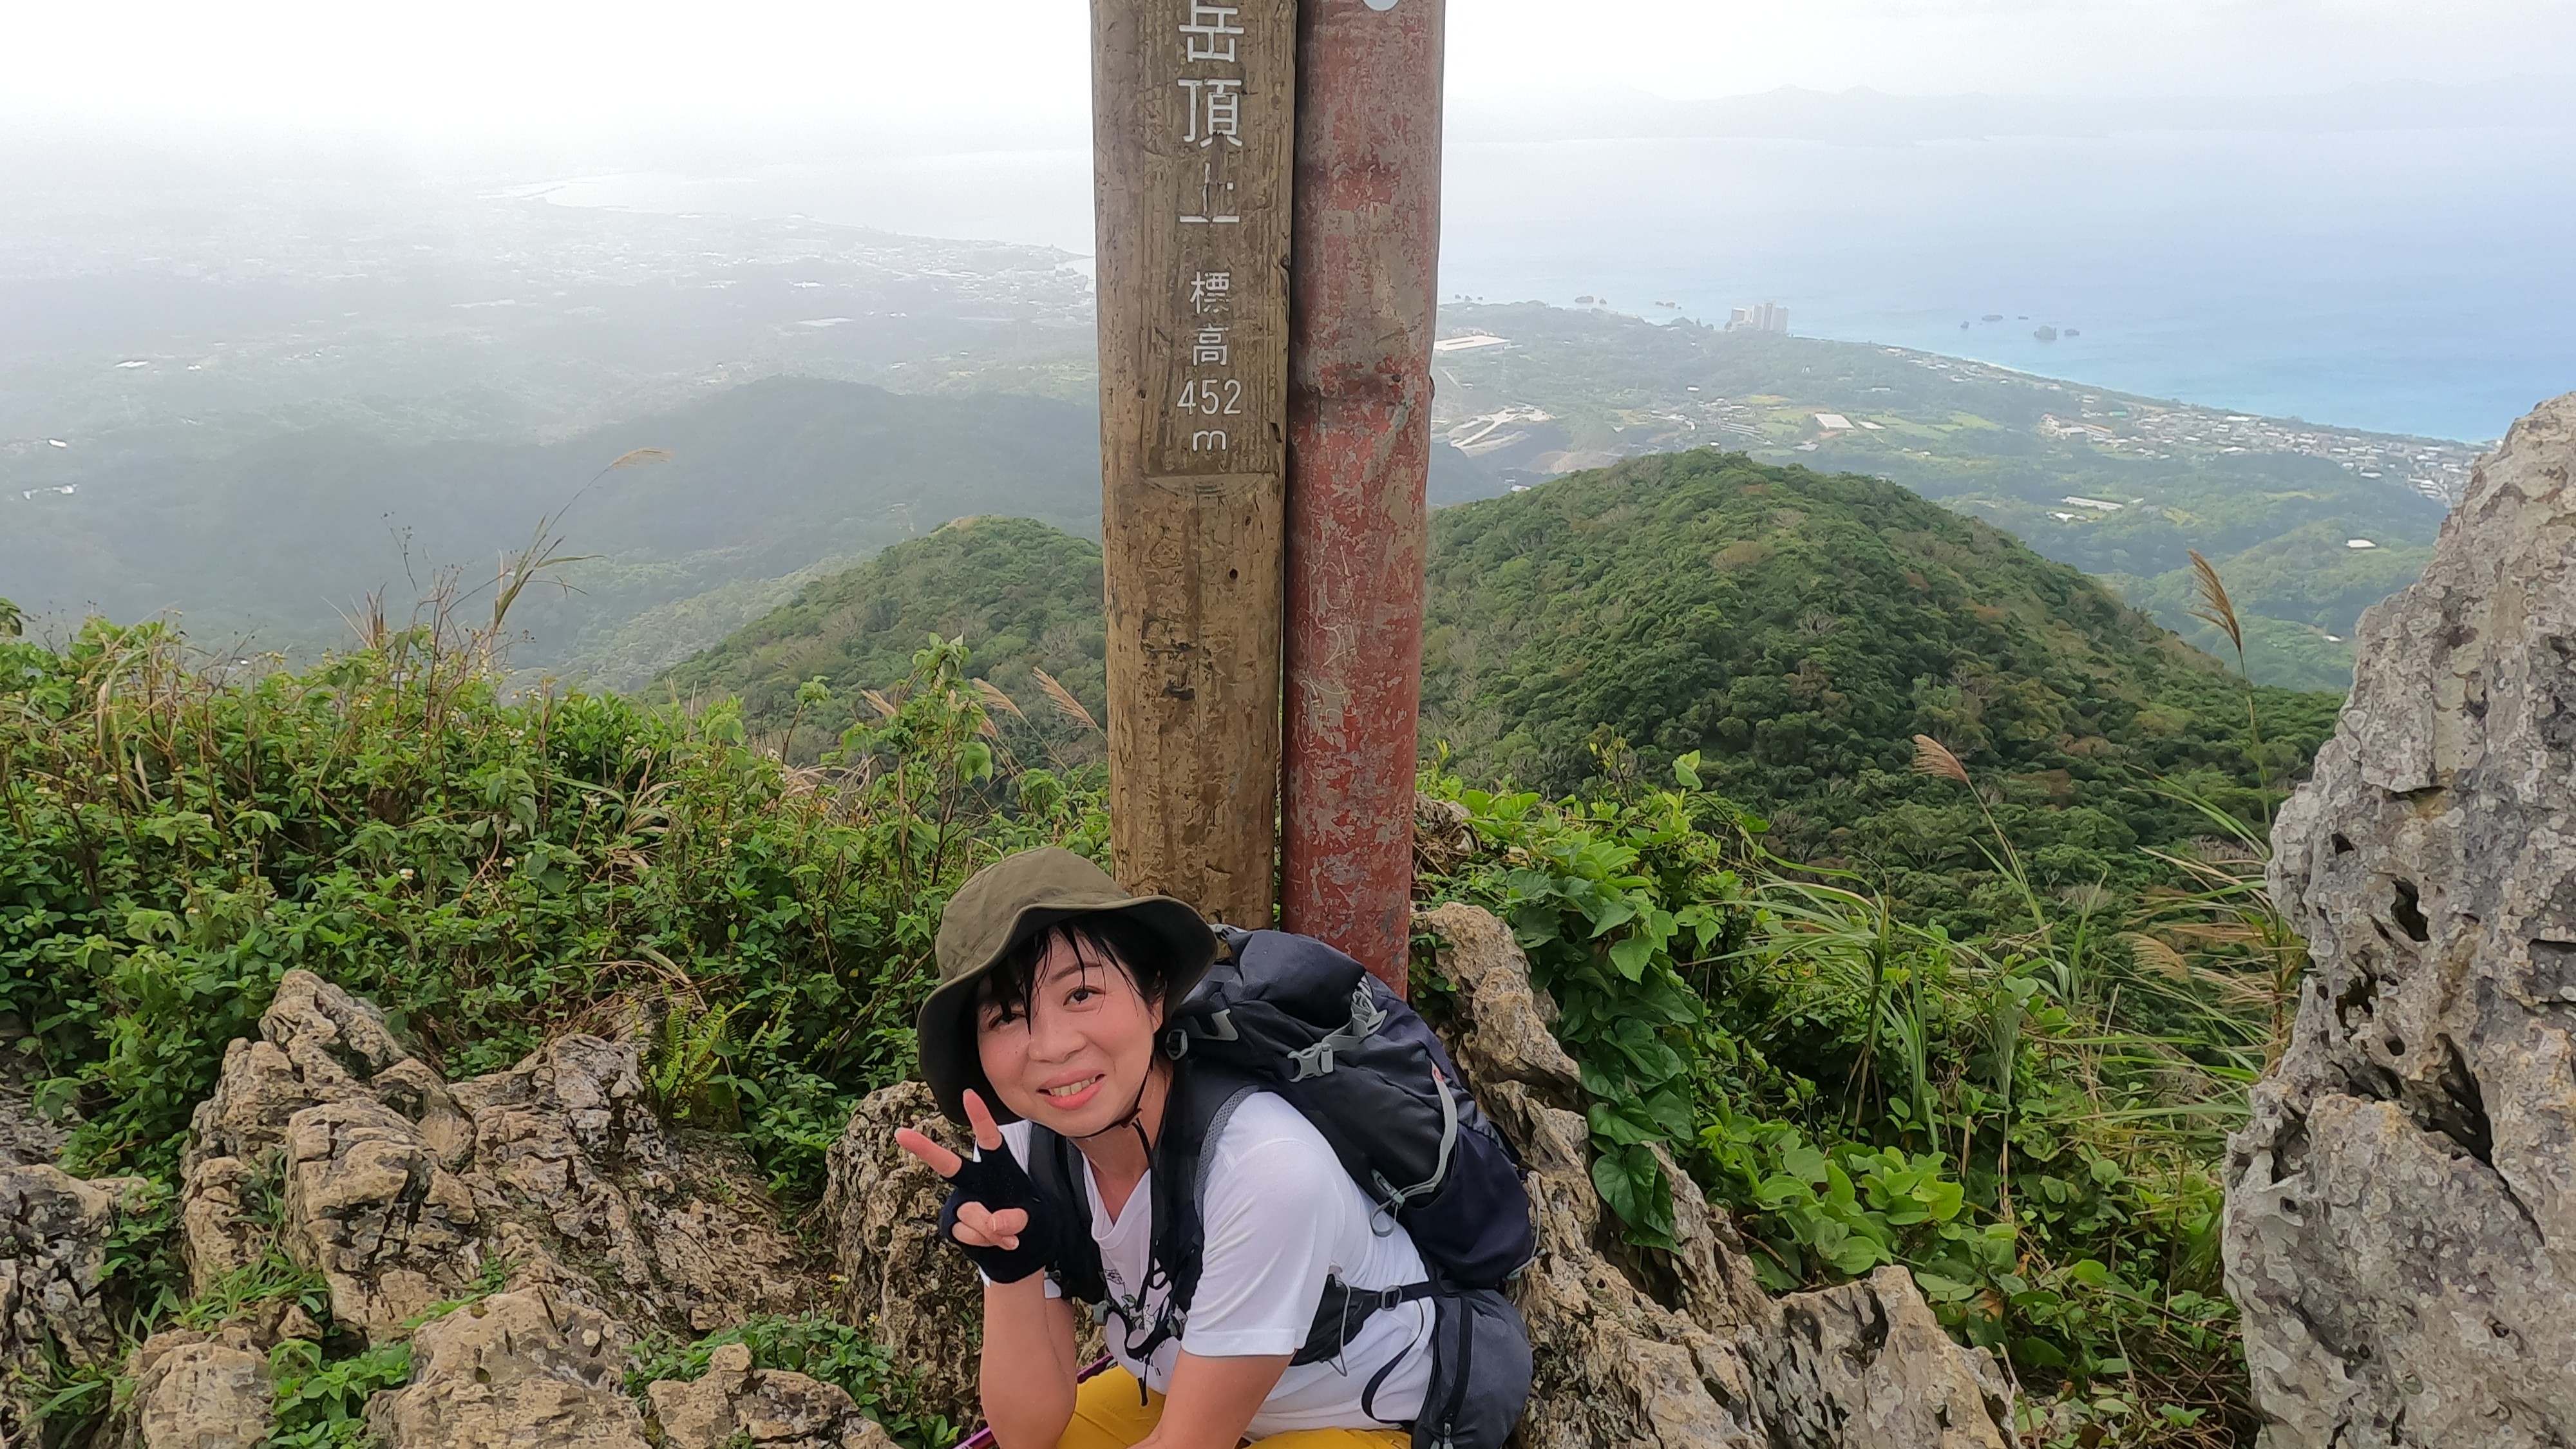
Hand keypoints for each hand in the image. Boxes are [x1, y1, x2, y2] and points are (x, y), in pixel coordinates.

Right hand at [896, 1090, 1059, 1281]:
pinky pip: (964, 1232)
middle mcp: (974, 1180)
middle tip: (901, 1133)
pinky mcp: (952, 1222)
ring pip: (969, 1214)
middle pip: (948, 1165)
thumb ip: (1014, 1218)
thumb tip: (991, 1223)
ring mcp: (961, 1201)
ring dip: (991, 1230)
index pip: (988, 1139)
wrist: (1020, 1247)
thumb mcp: (1033, 1217)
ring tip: (1009, 1236)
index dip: (979, 1117)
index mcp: (998, 1167)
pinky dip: (984, 1241)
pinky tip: (996, 1242)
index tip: (969, 1095)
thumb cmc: (1028, 1219)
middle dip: (924, 1149)